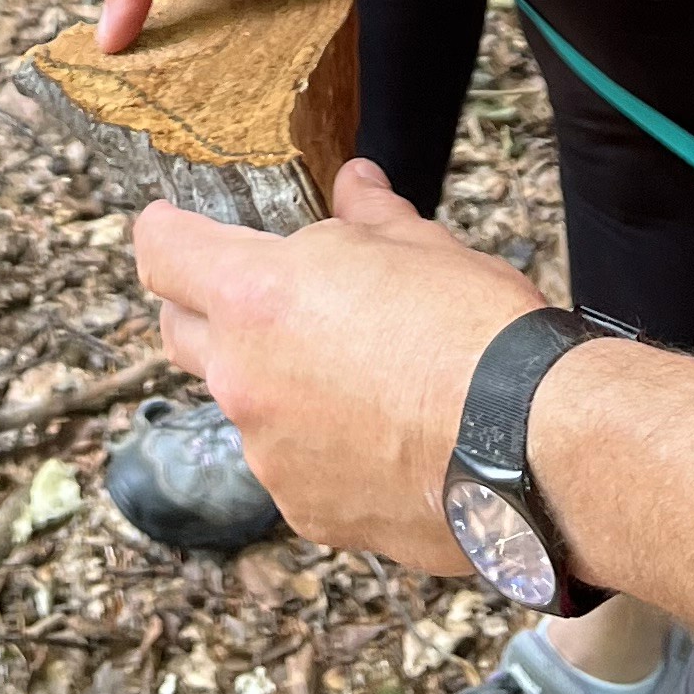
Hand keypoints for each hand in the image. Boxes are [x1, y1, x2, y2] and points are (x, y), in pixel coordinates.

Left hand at [135, 159, 544, 571]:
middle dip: (205, 310)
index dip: (165, 231)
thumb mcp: (422, 247)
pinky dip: (322, 452)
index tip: (174, 226)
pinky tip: (384, 439)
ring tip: (358, 379)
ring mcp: (269, 453)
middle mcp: (243, 377)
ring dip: (278, 387)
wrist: (532, 442)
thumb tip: (354, 182)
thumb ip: (368, 219)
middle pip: (178, 333)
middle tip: (261, 300)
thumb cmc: (477, 331)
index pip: (162, 252)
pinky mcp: (306, 511)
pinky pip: (292, 469)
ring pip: (245, 407)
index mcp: (257, 296)